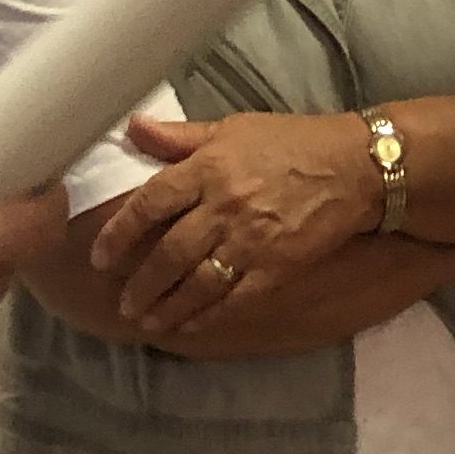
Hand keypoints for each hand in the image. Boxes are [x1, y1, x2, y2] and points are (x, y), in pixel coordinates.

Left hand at [96, 109, 382, 337]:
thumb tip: (131, 128)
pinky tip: (187, 326)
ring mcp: (251, 240)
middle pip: (169, 253)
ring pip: (196, 283)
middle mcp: (225, 206)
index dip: (119, 233)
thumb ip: (180, 137)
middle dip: (141, 284)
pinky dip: (206, 316)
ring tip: (145, 321)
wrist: (355, 167)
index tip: (99, 257)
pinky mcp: (276, 267)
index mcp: (210, 167)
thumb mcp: (233, 128)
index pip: (151, 203)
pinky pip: (233, 299)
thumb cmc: (291, 142)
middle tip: (122, 303)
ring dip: (166, 307)